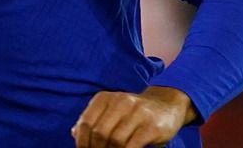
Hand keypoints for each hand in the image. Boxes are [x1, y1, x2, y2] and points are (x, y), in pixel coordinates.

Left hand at [71, 86, 197, 147]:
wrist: (167, 105)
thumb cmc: (134, 113)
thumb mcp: (112, 111)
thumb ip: (95, 120)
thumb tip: (75, 133)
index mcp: (105, 98)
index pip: (86, 123)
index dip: (82, 142)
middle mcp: (120, 101)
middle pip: (100, 132)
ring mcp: (138, 113)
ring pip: (115, 140)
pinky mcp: (152, 126)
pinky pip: (132, 145)